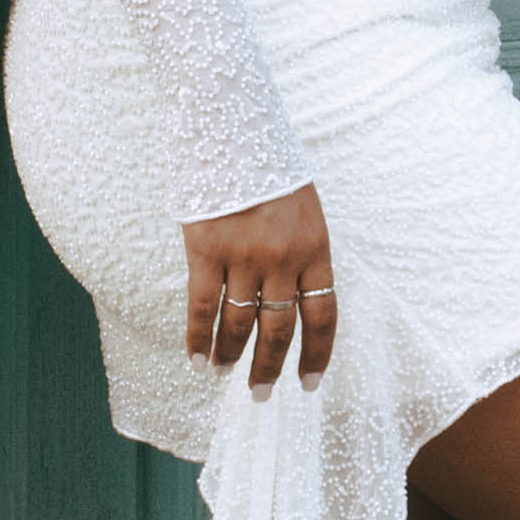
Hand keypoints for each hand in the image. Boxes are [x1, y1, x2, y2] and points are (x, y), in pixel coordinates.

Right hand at [182, 179, 338, 386]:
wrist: (232, 125)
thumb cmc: (268, 165)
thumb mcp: (302, 207)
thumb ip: (301, 251)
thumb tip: (293, 298)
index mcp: (316, 247)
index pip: (323, 315)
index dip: (317, 354)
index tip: (309, 383)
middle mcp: (284, 257)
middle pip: (281, 329)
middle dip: (270, 367)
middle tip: (261, 394)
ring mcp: (244, 255)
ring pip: (240, 323)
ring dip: (231, 354)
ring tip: (223, 372)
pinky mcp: (206, 249)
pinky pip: (202, 306)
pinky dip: (198, 338)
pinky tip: (196, 359)